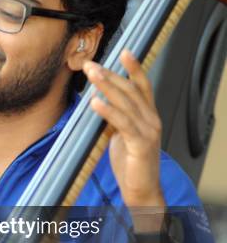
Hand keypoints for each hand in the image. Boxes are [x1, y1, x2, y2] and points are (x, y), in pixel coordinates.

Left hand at [83, 49, 164, 210]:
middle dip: (110, 75)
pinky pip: (122, 123)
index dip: (134, 68)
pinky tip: (95, 102)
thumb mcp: (121, 136)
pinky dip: (108, 111)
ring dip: (107, 87)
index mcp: (149, 116)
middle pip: (131, 91)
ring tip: (92, 75)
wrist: (142, 191)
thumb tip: (98, 99)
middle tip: (91, 65)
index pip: (142, 87)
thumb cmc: (131, 165)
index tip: (123, 51)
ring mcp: (148, 132)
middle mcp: (152, 120)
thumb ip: (115, 118)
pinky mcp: (141, 145)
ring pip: (126, 103)